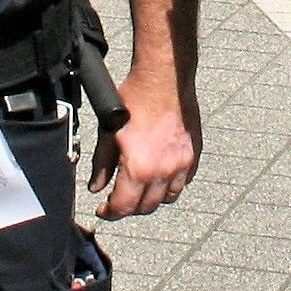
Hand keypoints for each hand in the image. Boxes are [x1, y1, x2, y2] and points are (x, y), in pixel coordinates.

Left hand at [90, 70, 198, 218]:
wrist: (164, 78)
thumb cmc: (135, 99)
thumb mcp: (108, 133)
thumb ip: (101, 165)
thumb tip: (96, 186)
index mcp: (139, 168)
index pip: (123, 207)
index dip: (110, 212)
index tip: (103, 209)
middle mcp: (163, 172)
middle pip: (145, 208)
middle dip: (129, 208)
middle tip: (118, 200)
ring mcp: (182, 164)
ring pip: (167, 198)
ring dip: (152, 199)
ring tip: (140, 190)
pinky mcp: (194, 154)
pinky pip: (183, 182)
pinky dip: (171, 185)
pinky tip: (160, 176)